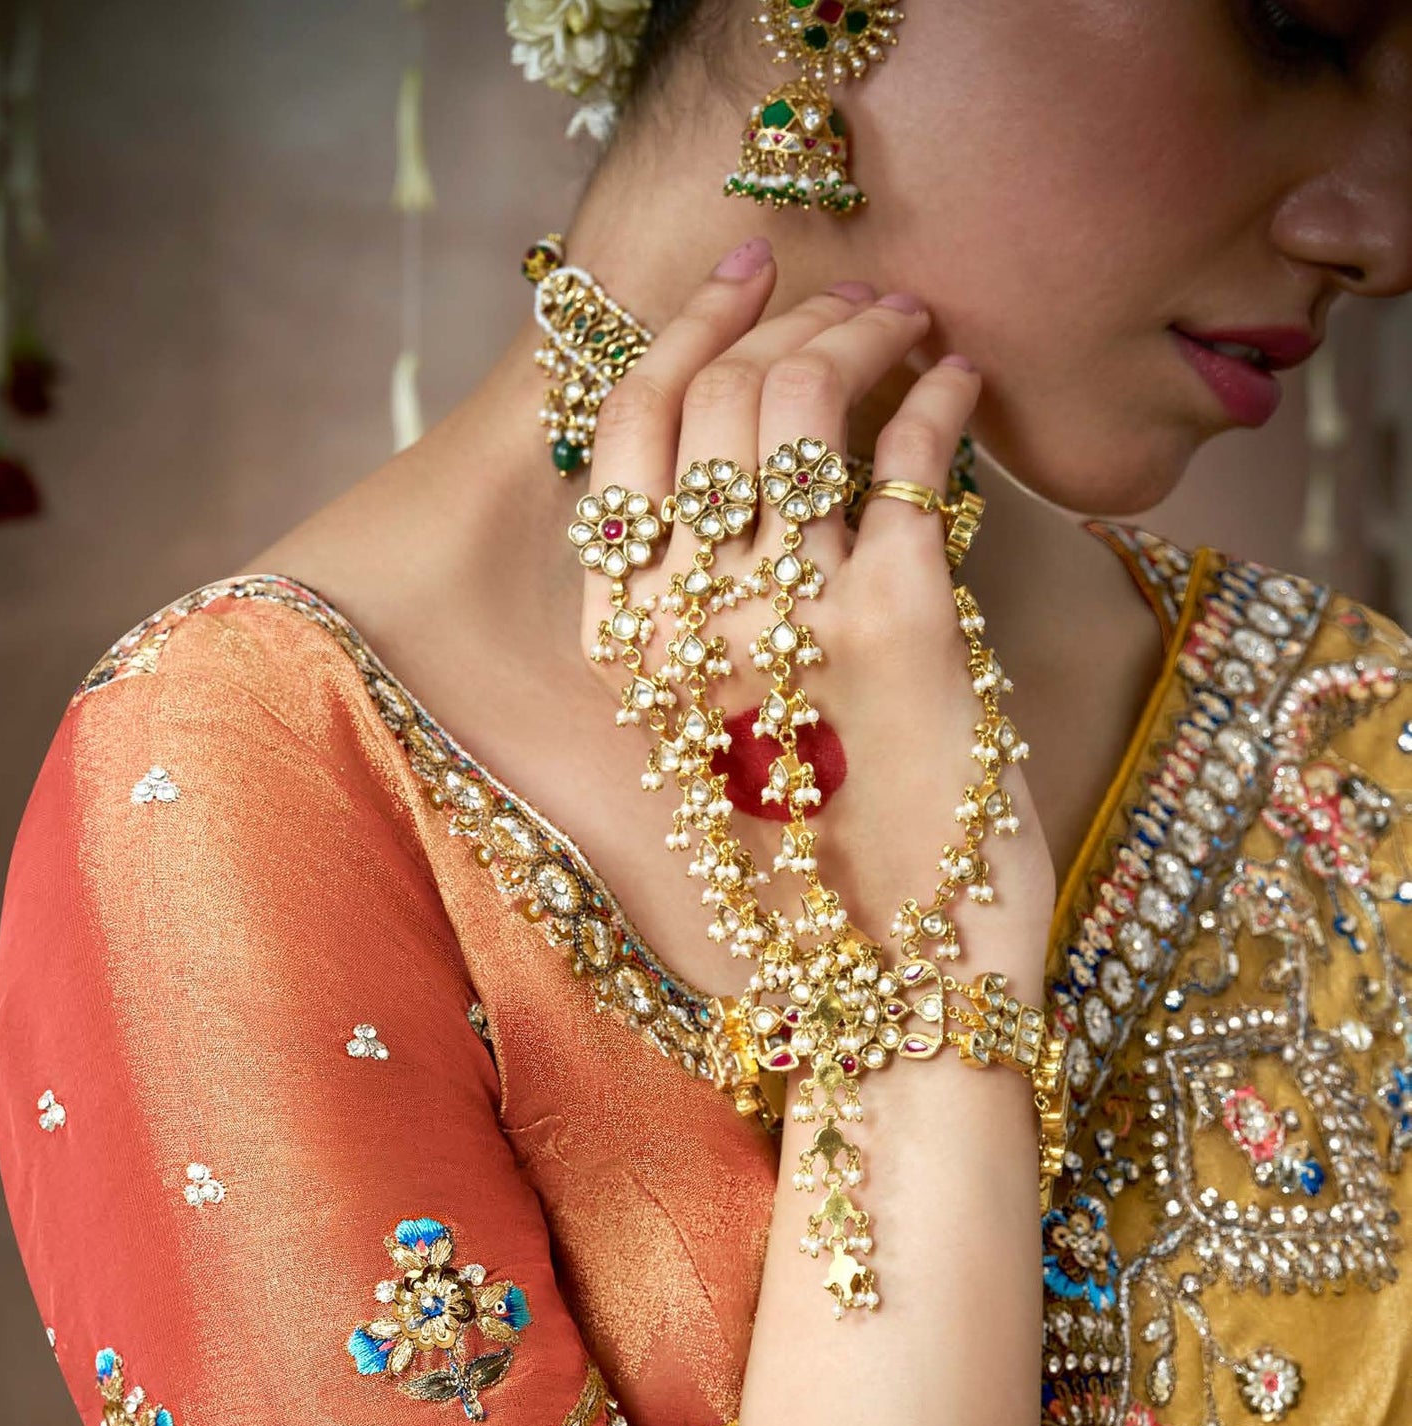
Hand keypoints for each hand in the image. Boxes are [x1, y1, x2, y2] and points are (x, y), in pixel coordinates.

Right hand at [579, 244, 1055, 1000]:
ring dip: (864, 332)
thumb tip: (733, 467)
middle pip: (715, 395)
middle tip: (854, 306)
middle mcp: (684, 622)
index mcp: (623, 649)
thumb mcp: (709, 746)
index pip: (624, 435)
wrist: (894, 984)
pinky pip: (909, 455)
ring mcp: (787, 617)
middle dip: (789, 318)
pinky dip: (941, 395)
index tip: (740, 281)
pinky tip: (961, 383)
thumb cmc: (812, 872)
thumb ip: (692, 625)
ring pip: (803, 401)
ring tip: (909, 328)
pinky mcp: (898, 622)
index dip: (685, 330)